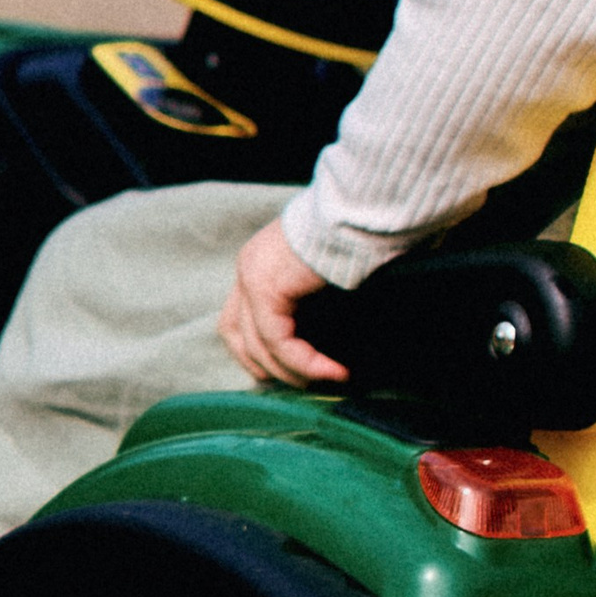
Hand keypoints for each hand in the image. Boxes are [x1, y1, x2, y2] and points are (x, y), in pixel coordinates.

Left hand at [220, 219, 347, 388]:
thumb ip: (311, 303)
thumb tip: (323, 342)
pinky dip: (305, 362)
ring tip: (326, 382)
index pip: (238, 320)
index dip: (256, 352)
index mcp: (258, 262)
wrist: (359, 211)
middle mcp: (248, 268)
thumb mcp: (322, 274)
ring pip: (257, 344)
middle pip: (236, 335)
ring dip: (291, 372)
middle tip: (300, 386)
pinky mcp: (266, 288)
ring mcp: (251, 277)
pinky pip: (278, 340)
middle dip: (264, 367)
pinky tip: (333, 372)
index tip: (286, 372)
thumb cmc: (354, 236)